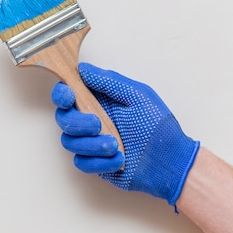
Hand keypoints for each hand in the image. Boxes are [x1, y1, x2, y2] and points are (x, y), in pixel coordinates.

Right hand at [52, 62, 199, 204]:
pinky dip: (99, 162)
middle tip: (97, 124)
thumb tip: (83, 69)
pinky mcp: (95, 163)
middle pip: (64, 119)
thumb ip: (109, 81)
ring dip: (91, 144)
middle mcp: (91, 120)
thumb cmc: (159, 127)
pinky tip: (118, 159)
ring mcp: (91, 142)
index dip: (61, 94)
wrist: (171, 161)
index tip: (68, 96)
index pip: (68, 94)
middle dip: (77, 122)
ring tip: (115, 145)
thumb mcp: (137, 96)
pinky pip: (81, 163)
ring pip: (69, 142)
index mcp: (98, 101)